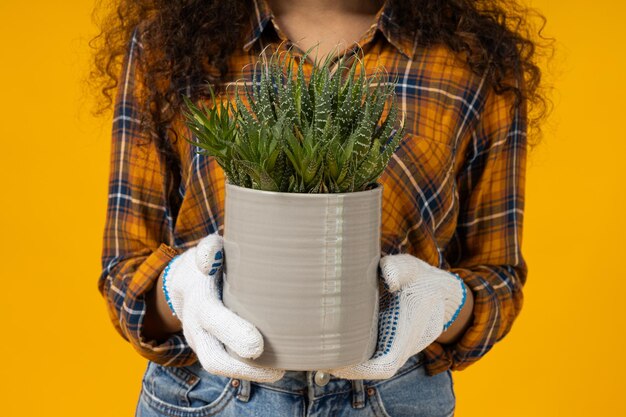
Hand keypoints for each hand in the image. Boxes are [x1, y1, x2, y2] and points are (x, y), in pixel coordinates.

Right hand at [163, 232, 284, 381]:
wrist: (185, 281)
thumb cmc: (210, 261)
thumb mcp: (209, 249)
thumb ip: (209, 249)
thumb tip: (209, 260)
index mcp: (198, 299)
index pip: (212, 319)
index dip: (233, 333)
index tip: (257, 345)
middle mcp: (196, 326)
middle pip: (212, 357)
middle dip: (243, 368)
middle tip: (276, 372)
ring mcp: (201, 341)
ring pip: (219, 366)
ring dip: (250, 374)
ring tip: (279, 372)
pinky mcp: (211, 348)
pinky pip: (226, 364)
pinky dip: (249, 370)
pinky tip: (275, 368)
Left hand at [323, 253, 466, 379]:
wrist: (441, 291)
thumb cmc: (422, 279)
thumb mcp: (411, 268)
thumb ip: (398, 269)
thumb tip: (386, 276)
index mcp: (407, 334)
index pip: (383, 365)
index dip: (359, 370)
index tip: (336, 365)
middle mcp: (401, 346)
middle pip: (371, 369)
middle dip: (345, 368)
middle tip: (319, 357)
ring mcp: (395, 346)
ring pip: (370, 362)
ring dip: (347, 360)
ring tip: (320, 351)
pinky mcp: (389, 339)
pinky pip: (371, 351)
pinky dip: (353, 350)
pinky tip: (332, 341)